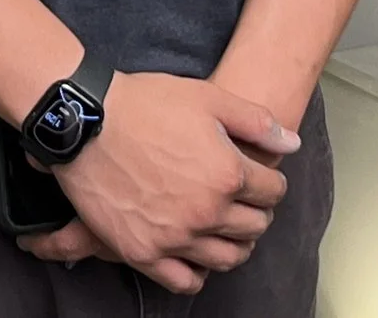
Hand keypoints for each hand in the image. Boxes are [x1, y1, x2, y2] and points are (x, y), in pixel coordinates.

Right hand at [16, 73, 296, 292]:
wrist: (85, 120)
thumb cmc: (144, 103)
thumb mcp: (207, 97)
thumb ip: (256, 122)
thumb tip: (292, 144)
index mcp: (228, 174)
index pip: (272, 191)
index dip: (269, 181)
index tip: (260, 178)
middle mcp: (207, 212)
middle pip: (254, 227)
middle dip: (256, 212)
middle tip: (245, 202)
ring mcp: (175, 237)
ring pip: (226, 258)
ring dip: (235, 244)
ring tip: (226, 229)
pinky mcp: (143, 252)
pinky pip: (184, 280)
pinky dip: (196, 272)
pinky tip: (195, 254)